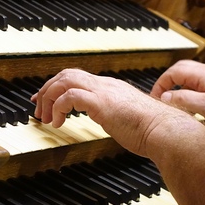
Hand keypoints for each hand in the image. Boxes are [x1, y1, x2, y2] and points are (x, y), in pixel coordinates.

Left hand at [31, 68, 189, 156]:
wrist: (165, 130)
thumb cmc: (151, 129)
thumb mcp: (127, 117)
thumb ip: (114, 114)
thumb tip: (108, 119)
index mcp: (110, 88)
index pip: (78, 79)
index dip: (58, 87)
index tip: (47, 100)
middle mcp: (105, 86)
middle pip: (66, 74)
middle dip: (47, 89)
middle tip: (38, 106)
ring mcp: (104, 92)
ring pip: (65, 81)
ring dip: (49, 98)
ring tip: (46, 117)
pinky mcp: (103, 104)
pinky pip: (71, 97)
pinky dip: (58, 107)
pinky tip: (58, 123)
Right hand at [150, 60, 204, 126]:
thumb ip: (183, 99)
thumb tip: (165, 96)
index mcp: (201, 74)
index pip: (173, 72)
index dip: (161, 83)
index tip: (155, 96)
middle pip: (179, 70)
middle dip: (166, 81)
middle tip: (160, 95)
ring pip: (187, 77)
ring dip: (176, 86)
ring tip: (171, 100)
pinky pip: (195, 84)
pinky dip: (186, 91)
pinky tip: (187, 103)